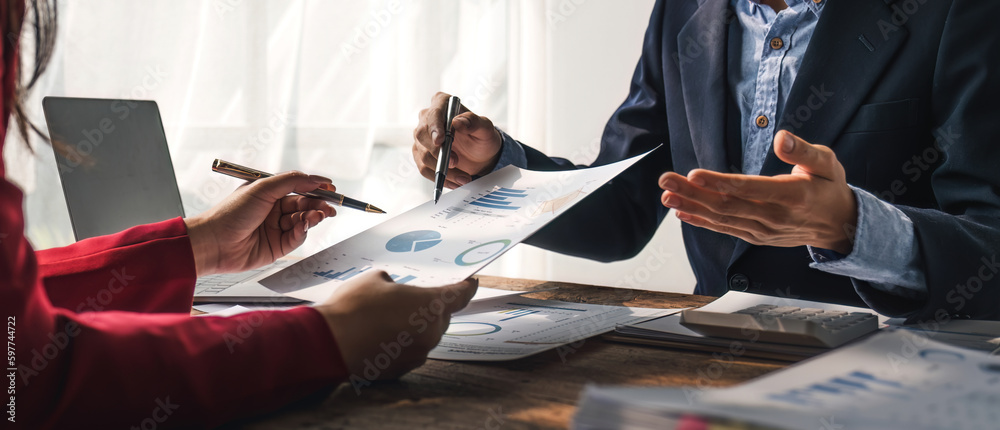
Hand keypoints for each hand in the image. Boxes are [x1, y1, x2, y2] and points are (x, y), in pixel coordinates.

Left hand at [185, 171, 336, 276]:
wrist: (214, 242)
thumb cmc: (230, 213)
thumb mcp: (262, 188)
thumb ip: (291, 181)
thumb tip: (314, 179)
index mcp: (268, 194)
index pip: (298, 188)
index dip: (315, 187)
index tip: (330, 187)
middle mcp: (273, 211)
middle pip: (304, 205)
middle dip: (318, 204)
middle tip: (330, 206)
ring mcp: (276, 229)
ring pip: (303, 221)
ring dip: (312, 217)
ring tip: (317, 216)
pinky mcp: (277, 247)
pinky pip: (297, 238)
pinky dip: (303, 231)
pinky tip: (303, 227)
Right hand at [314, 271, 477, 379]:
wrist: (330, 344)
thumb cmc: (354, 308)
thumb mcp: (375, 279)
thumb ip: (394, 282)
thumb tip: (392, 289)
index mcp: (430, 306)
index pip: (460, 295)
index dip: (466, 287)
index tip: (470, 283)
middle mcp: (430, 332)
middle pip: (441, 317)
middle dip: (428, 308)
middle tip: (408, 299)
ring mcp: (418, 354)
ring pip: (425, 335)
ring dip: (413, 327)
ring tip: (387, 317)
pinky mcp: (403, 369)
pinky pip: (409, 351)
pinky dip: (401, 343)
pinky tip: (380, 335)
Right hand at [412, 92, 502, 187]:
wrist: (480, 155)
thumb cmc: (482, 137)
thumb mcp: (485, 128)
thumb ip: (474, 122)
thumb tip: (457, 122)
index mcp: (442, 103)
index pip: (434, 113)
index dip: (434, 127)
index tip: (440, 141)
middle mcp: (428, 118)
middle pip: (422, 135)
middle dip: (439, 152)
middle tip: (455, 162)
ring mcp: (422, 137)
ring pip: (424, 155)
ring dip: (442, 170)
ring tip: (463, 177)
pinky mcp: (421, 154)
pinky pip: (424, 168)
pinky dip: (439, 178)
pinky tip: (454, 181)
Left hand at [658, 130, 857, 253]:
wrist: (839, 225)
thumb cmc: (829, 187)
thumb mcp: (827, 163)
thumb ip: (803, 151)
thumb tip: (781, 137)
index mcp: (793, 196)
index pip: (751, 189)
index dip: (721, 183)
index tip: (694, 174)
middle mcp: (775, 217)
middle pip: (728, 205)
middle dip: (693, 192)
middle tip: (666, 180)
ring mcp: (763, 230)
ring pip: (722, 219)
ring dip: (691, 207)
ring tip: (666, 195)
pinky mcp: (756, 237)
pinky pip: (725, 229)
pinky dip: (702, 222)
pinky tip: (681, 212)